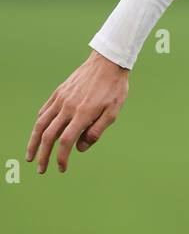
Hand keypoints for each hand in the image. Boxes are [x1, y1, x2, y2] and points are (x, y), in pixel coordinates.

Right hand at [26, 50, 129, 174]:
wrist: (107, 63)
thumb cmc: (113, 89)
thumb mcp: (113, 113)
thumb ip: (96, 131)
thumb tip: (79, 148)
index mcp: (83, 114)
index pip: (66, 141)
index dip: (62, 157)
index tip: (62, 169)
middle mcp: (68, 107)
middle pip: (49, 135)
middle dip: (43, 155)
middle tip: (41, 170)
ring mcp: (61, 99)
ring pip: (41, 123)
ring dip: (33, 142)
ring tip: (30, 155)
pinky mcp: (58, 92)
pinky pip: (44, 110)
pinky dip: (39, 124)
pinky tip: (38, 133)